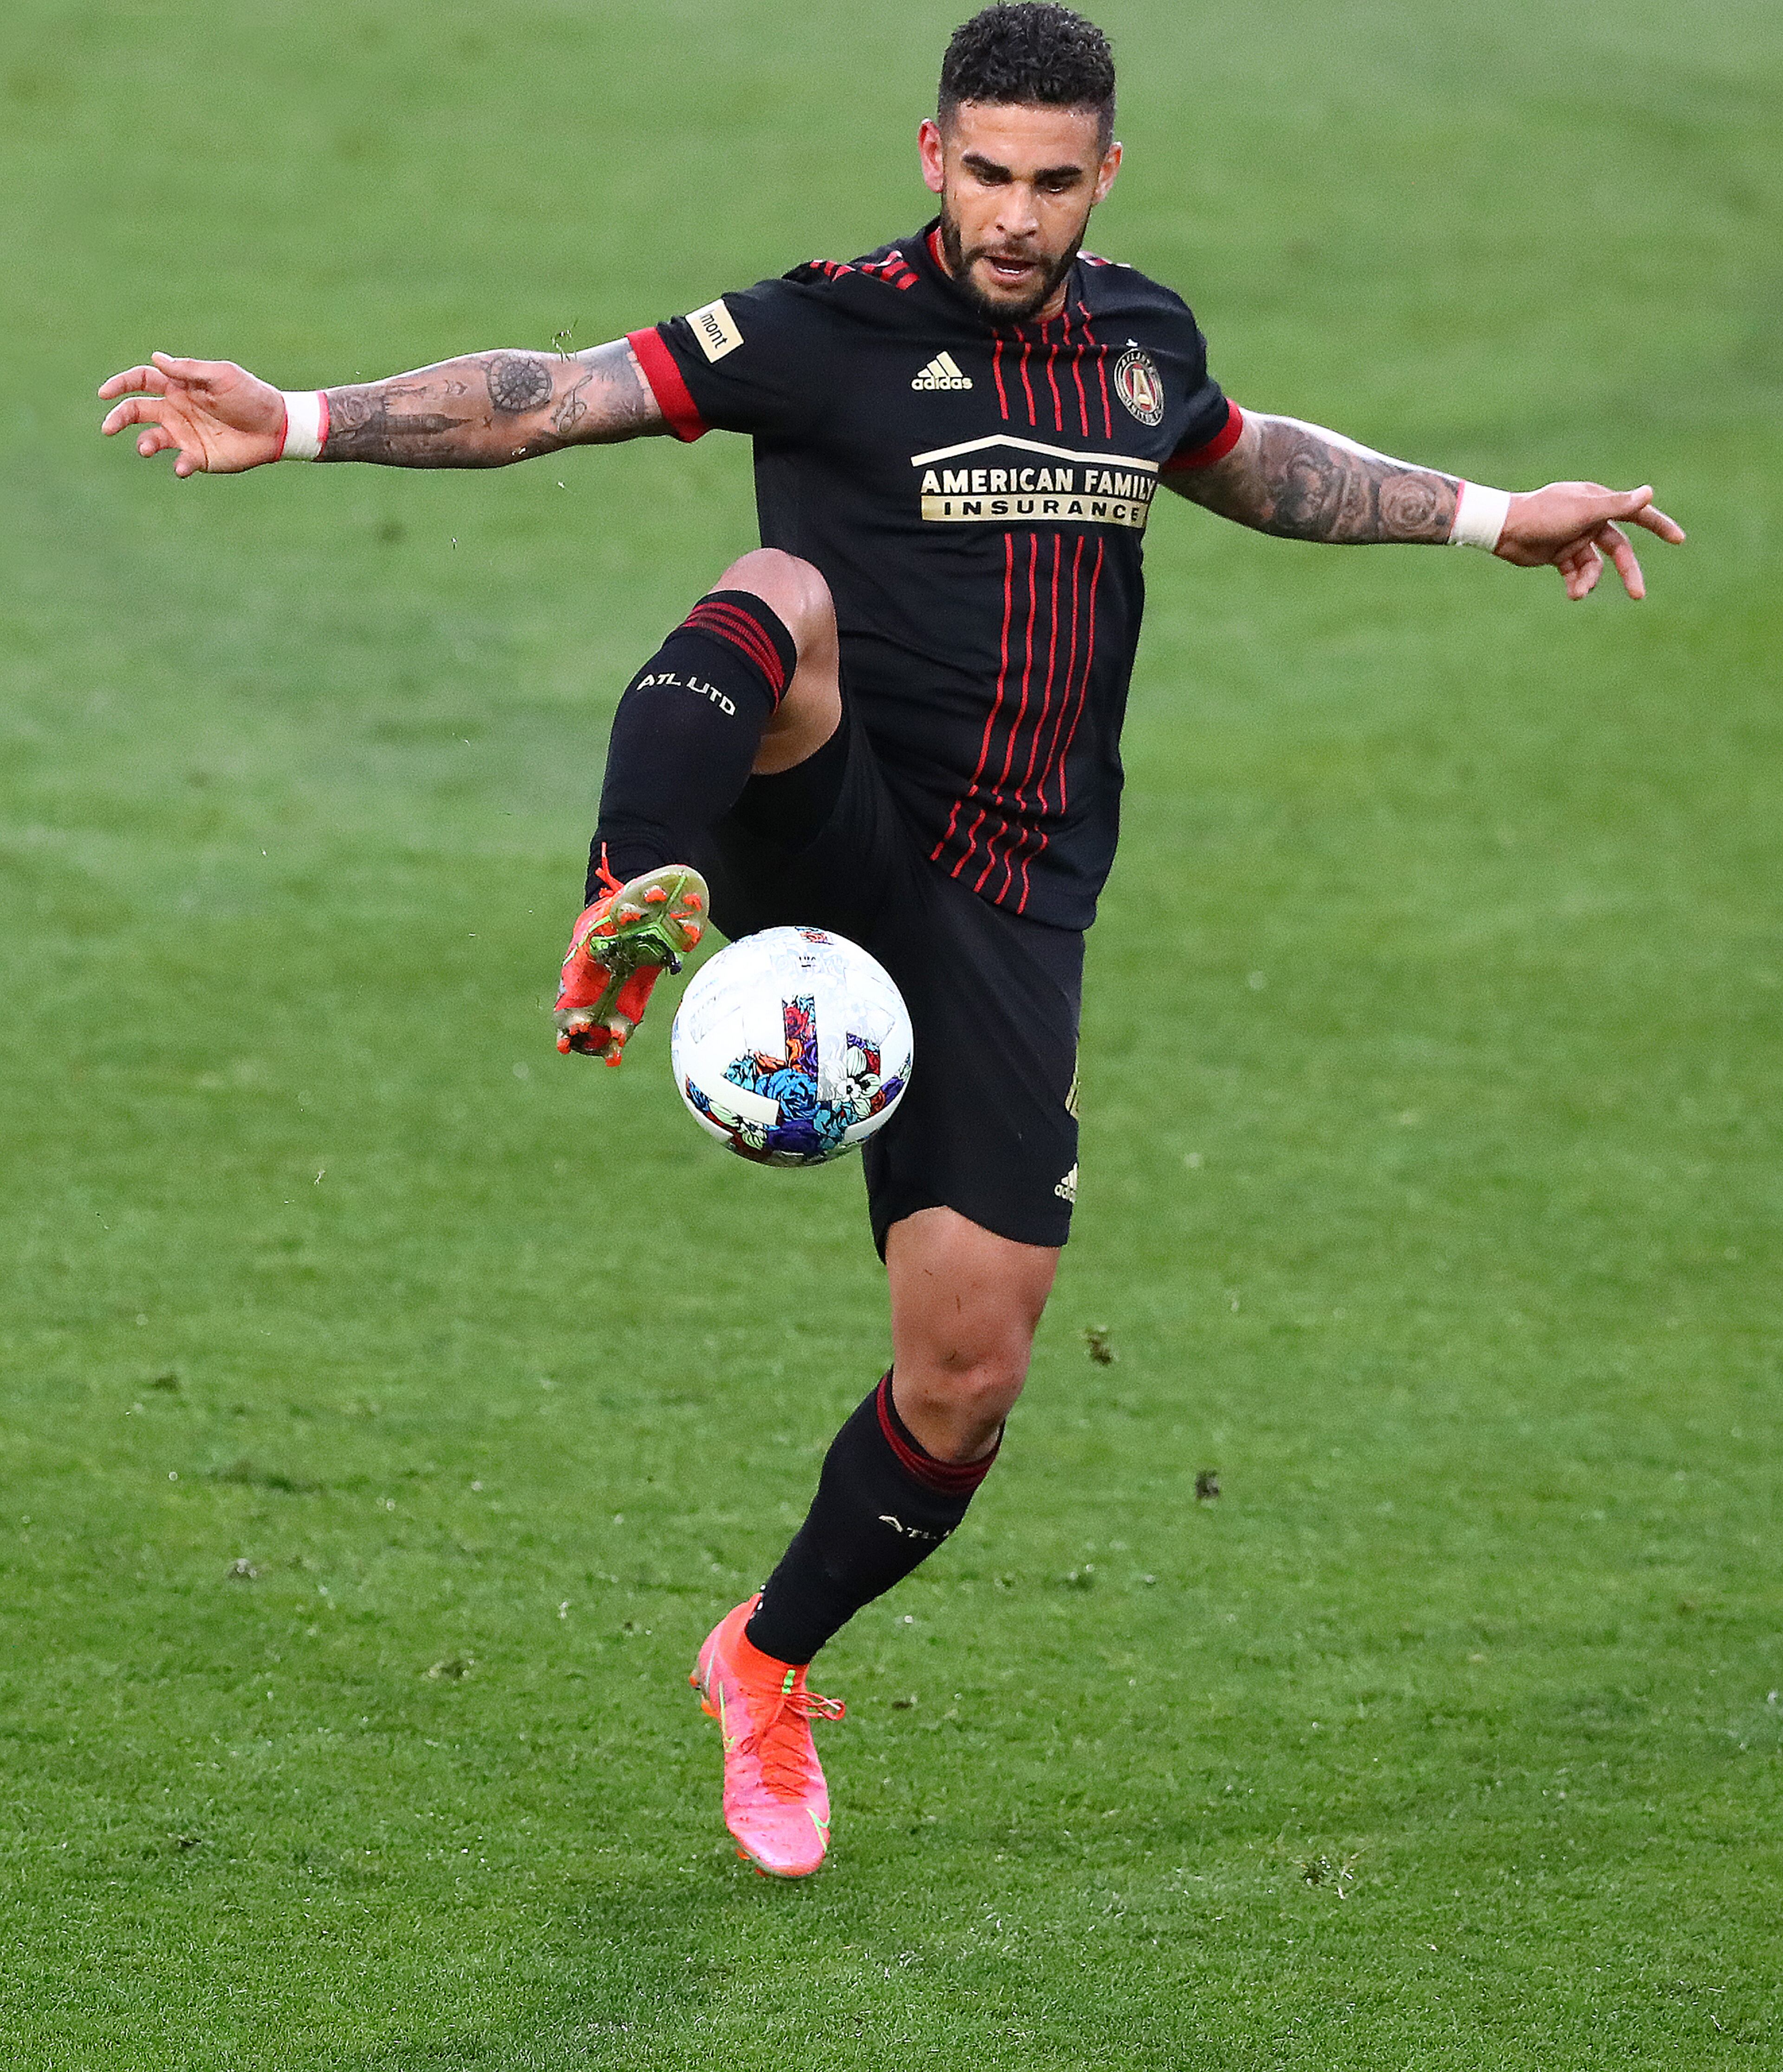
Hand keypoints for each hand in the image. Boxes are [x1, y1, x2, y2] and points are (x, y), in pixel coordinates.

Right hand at [98, 353, 288, 475]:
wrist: (276, 426)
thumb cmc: (250, 395)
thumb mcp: (221, 376)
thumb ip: (189, 370)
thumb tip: (155, 359)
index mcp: (179, 387)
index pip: (141, 381)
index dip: (120, 385)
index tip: (104, 393)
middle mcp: (176, 410)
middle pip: (137, 410)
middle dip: (119, 418)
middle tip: (108, 427)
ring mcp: (185, 435)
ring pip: (152, 439)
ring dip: (145, 443)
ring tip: (146, 448)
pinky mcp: (199, 457)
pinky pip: (180, 462)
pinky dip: (178, 465)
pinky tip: (183, 466)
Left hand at [1496, 482, 1684, 600]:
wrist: (1504, 529)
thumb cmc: (1543, 514)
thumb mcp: (1583, 511)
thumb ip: (1617, 505)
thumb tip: (1650, 493)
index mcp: (1599, 503)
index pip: (1636, 513)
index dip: (1658, 525)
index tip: (1678, 539)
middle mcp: (1590, 519)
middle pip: (1619, 548)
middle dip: (1629, 571)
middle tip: (1638, 595)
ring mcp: (1575, 538)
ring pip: (1595, 565)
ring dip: (1590, 581)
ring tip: (1578, 593)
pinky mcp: (1559, 555)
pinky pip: (1576, 573)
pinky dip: (1576, 584)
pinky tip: (1573, 594)